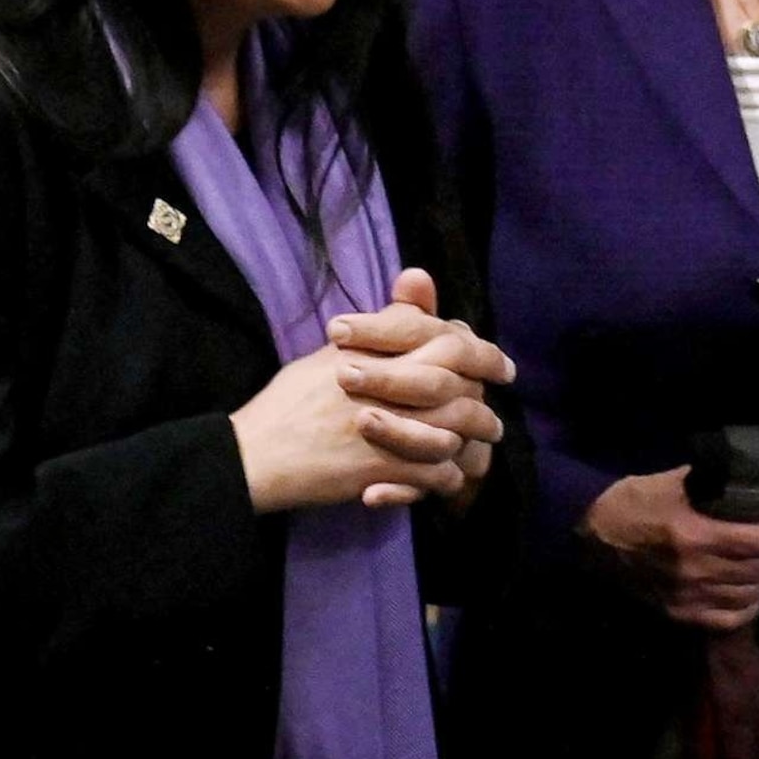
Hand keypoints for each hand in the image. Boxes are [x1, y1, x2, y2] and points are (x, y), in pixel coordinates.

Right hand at [232, 269, 506, 513]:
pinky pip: (439, 471)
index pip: (446, 340)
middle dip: (484, 400)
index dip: (482, 353)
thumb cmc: (292, 403)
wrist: (256, 452)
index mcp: (378, 351)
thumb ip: (384, 324)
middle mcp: (390, 383)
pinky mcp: (387, 465)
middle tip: (494, 419)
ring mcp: (392, 425)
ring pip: (459, 429)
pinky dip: (449, 477)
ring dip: (474, 440)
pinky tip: (449, 478)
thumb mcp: (335, 353)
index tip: (501, 366)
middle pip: (463, 384)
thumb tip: (420, 279)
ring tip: (481, 447)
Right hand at [583, 467, 758, 631]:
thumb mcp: (673, 482)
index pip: (757, 541)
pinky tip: (748, 593)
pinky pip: (726, 619)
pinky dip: (745, 608)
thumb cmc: (633, 501)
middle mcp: (694, 571)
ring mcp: (685, 596)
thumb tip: (751, 477)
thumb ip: (713, 483)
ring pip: (747, 596)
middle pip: (756, 570)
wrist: (589, 533)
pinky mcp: (676, 612)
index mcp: (695, 535)